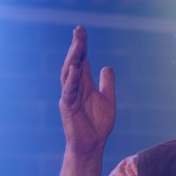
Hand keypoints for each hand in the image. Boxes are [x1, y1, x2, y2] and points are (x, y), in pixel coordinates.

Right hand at [59, 26, 115, 154]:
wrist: (93, 145)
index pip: (82, 61)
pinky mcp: (67, 107)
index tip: (82, 30)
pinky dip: (71, 80)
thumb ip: (108, 84)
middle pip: (74, 63)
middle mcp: (74, 87)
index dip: (82, 46)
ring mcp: (69, 96)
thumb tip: (107, 67)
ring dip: (73, 58)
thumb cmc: (98, 124)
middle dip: (76, 47)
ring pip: (69, 73)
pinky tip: (75, 68)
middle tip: (79, 31)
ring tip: (78, 44)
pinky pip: (68, 91)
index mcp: (84, 84)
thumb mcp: (108, 100)